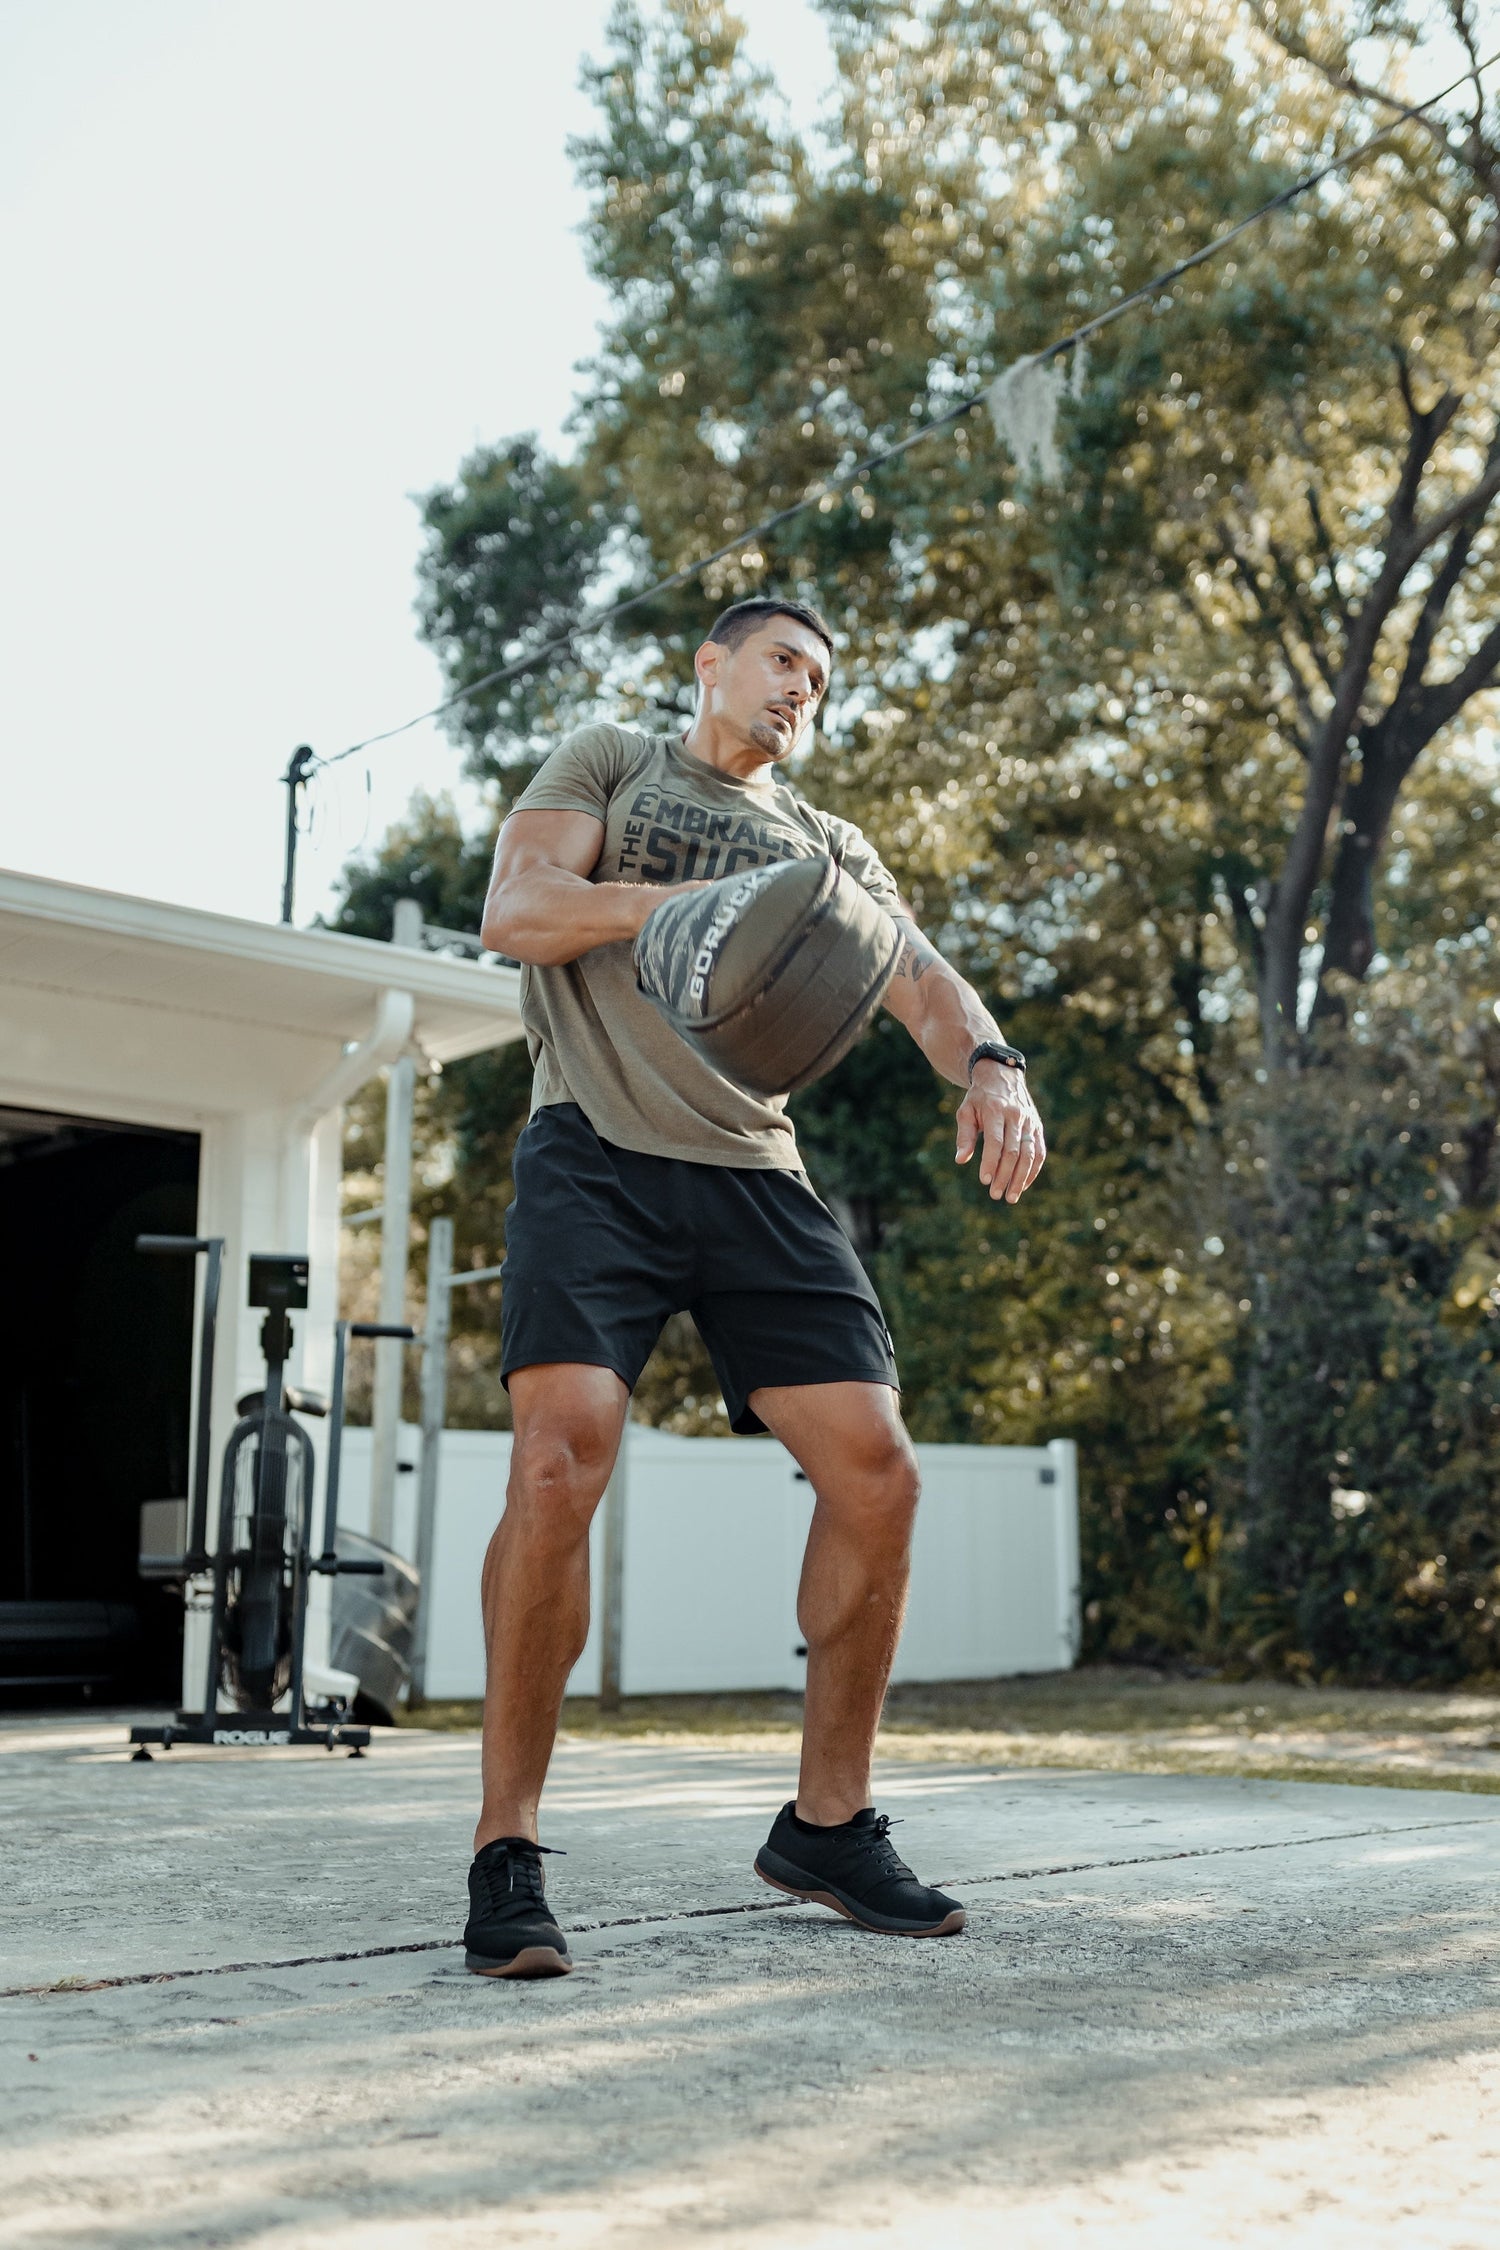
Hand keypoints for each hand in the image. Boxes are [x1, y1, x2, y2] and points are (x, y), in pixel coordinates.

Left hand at [955, 1062, 1046, 1202]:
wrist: (1002, 1076)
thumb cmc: (979, 1098)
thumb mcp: (966, 1111)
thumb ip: (965, 1136)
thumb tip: (960, 1160)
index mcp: (996, 1111)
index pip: (995, 1141)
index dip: (990, 1162)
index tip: (985, 1181)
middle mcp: (1016, 1116)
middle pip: (1014, 1151)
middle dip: (1005, 1175)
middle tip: (994, 1194)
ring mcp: (1030, 1122)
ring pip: (1029, 1154)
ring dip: (1021, 1178)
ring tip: (1011, 1197)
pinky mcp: (1038, 1127)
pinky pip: (1039, 1152)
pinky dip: (1033, 1171)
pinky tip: (1024, 1185)